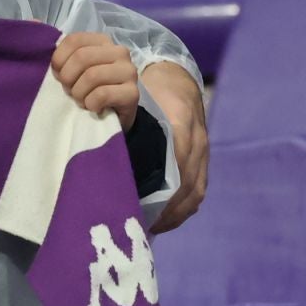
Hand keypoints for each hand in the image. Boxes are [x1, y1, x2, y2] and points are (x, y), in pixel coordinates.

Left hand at [52, 31, 139, 130]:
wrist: (111, 116)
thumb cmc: (87, 89)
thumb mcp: (69, 67)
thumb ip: (54, 46)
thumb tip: (32, 21)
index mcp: (101, 41)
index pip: (73, 40)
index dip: (59, 60)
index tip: (58, 75)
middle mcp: (119, 51)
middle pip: (82, 57)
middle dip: (69, 78)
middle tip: (70, 90)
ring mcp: (129, 71)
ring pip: (92, 76)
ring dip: (79, 93)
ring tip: (81, 100)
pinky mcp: (133, 93)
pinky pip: (102, 94)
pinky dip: (91, 104)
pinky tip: (93, 107)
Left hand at [139, 60, 206, 234]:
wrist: (176, 78)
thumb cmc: (150, 90)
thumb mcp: (135, 100)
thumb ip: (123, 123)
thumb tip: (101, 149)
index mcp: (179, 124)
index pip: (173, 166)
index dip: (159, 191)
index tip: (137, 207)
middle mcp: (196, 141)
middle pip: (186, 187)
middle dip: (165, 210)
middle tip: (138, 225)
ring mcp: (203, 152)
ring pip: (194, 193)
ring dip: (174, 214)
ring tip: (150, 227)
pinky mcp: (204, 159)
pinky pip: (198, 190)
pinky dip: (182, 208)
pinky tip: (165, 219)